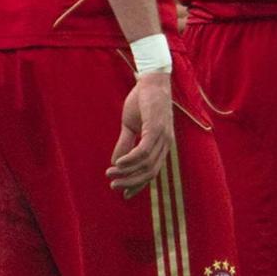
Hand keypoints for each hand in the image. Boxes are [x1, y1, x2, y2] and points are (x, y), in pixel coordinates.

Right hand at [107, 71, 174, 195]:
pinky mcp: (156, 127)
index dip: (139, 184)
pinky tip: (118, 164)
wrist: (150, 80)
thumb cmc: (141, 101)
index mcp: (161, 145)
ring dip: (127, 171)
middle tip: (114, 186)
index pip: (152, 171)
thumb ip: (125, 144)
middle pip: (150, 172)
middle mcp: (165, 144)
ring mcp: (163, 136)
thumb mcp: (130, 126)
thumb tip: (115, 162)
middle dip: (131, 182)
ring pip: (146, 163)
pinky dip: (131, 159)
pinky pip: (144, 150)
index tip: (125, 195)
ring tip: (111, 174)